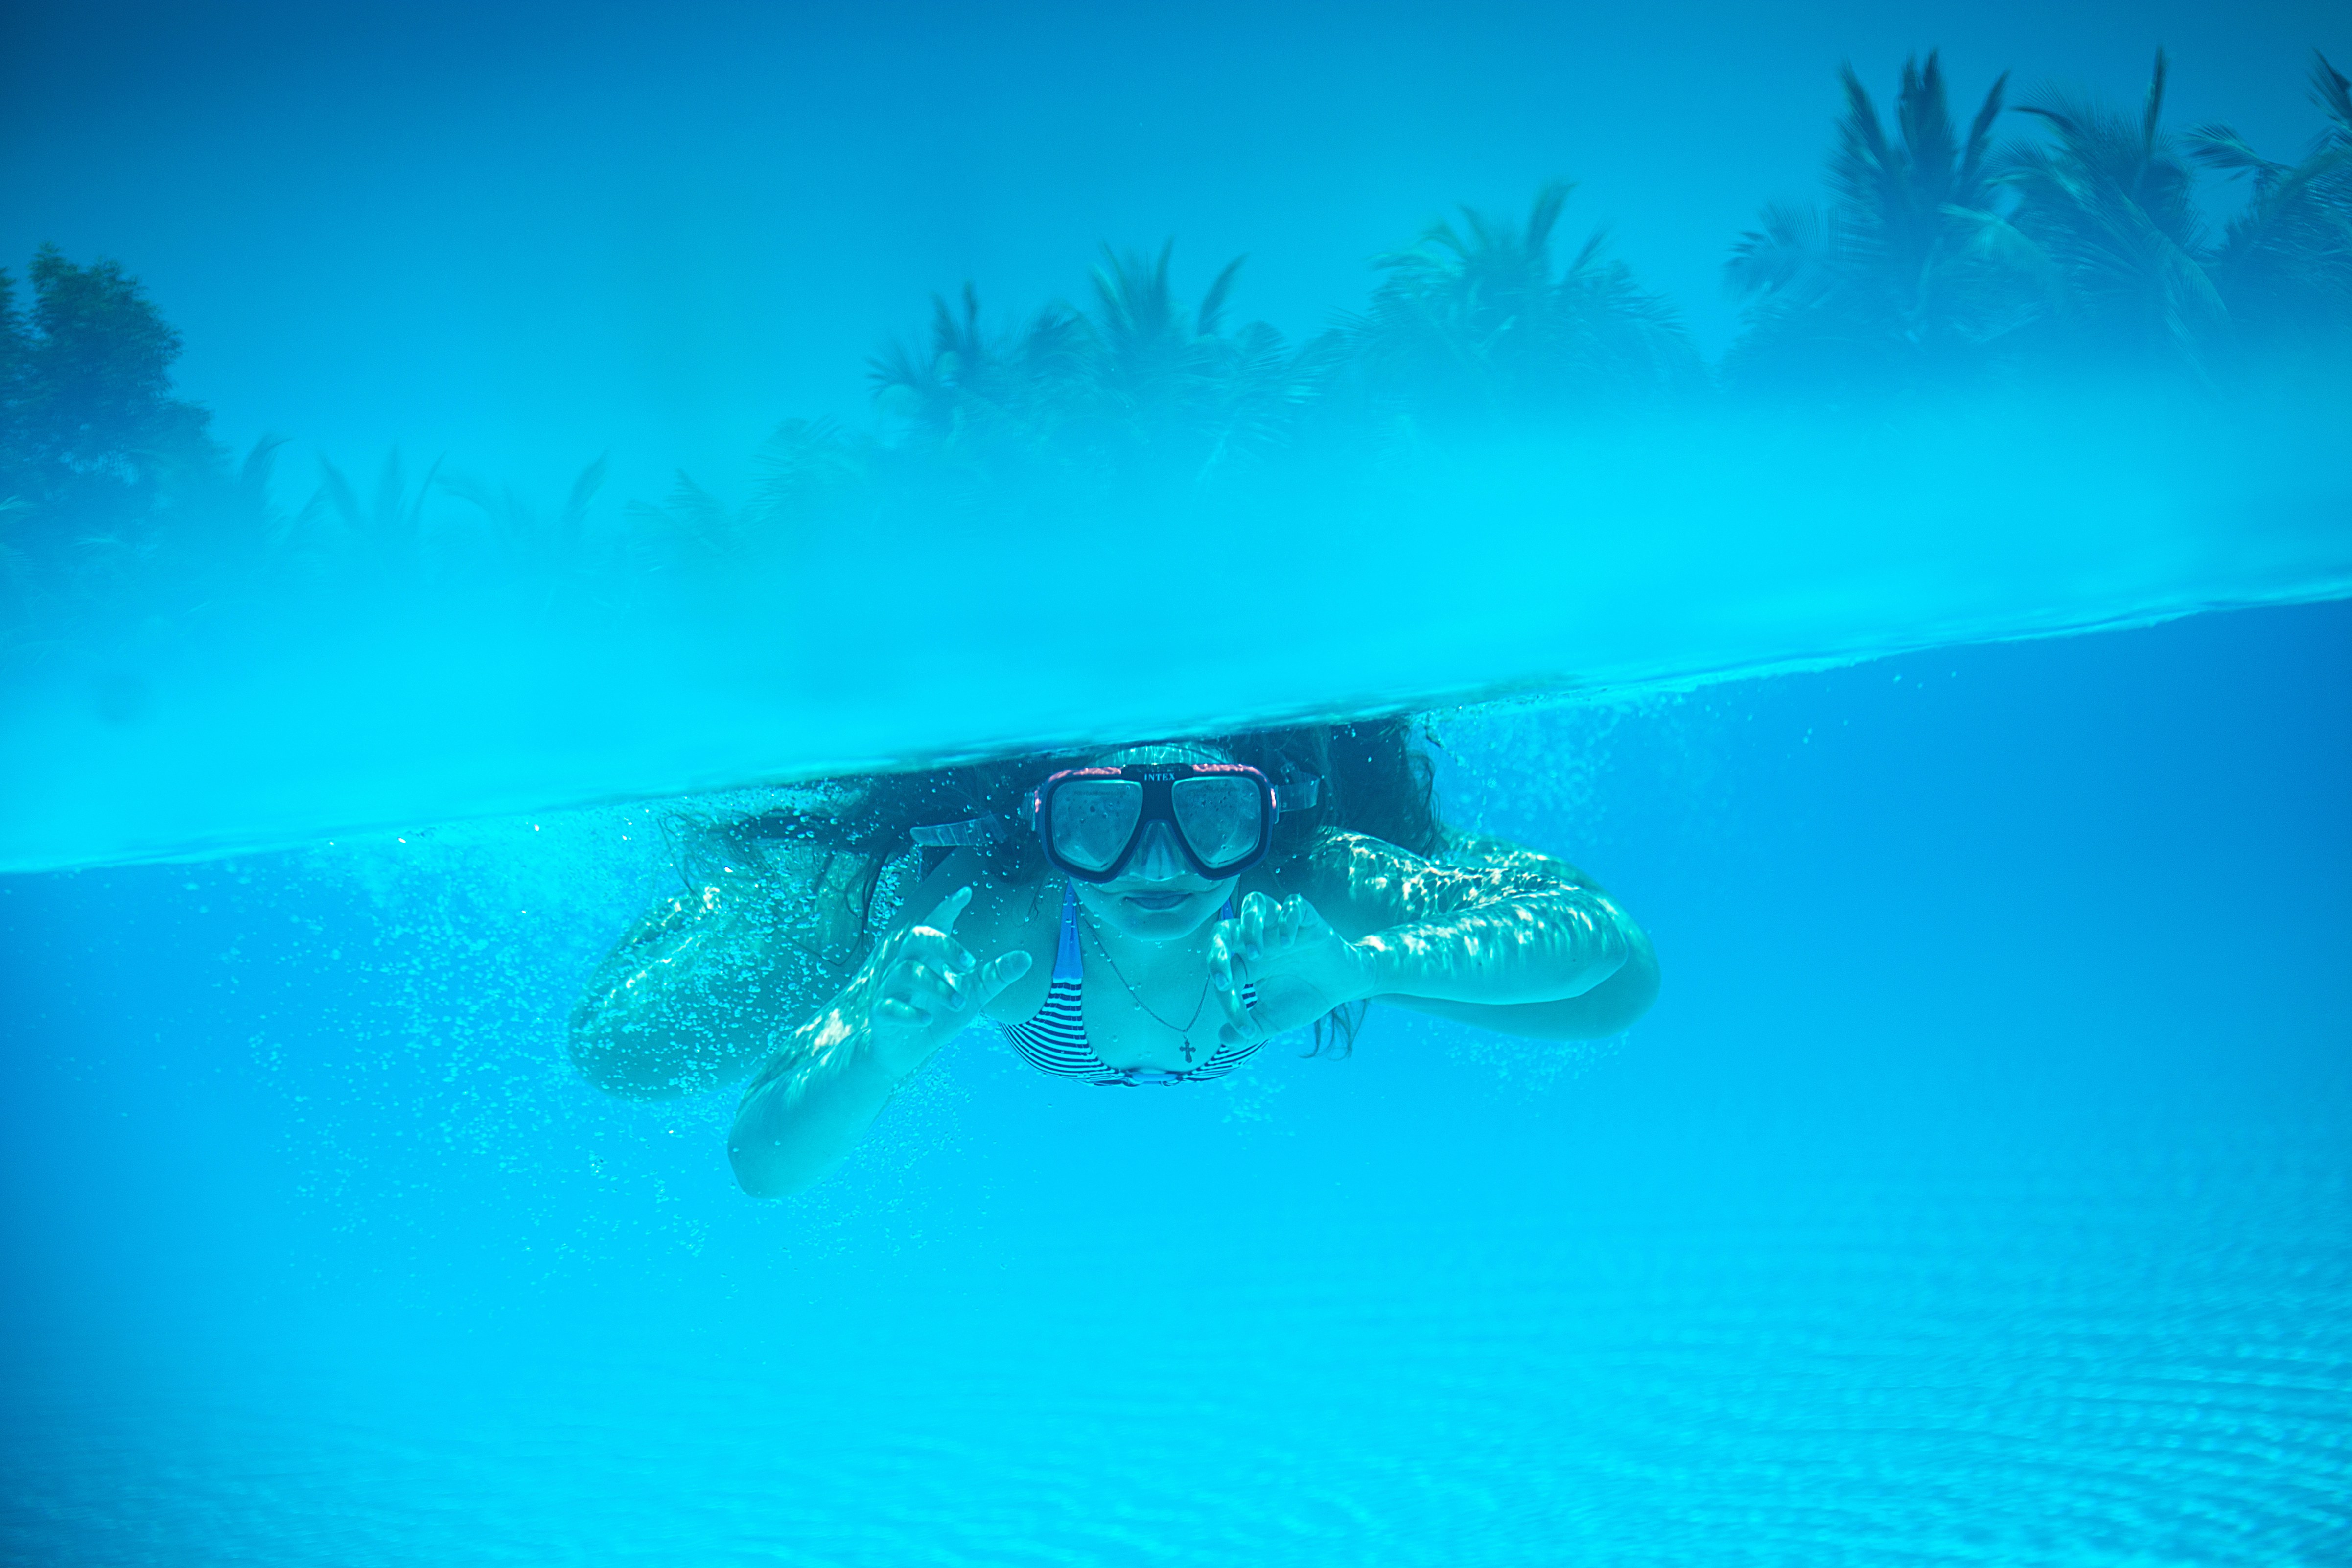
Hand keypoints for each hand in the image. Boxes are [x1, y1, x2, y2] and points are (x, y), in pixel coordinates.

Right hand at [868, 886, 1032, 1077]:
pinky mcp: (882, 1013)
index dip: (947, 907)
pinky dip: (909, 1012)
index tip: (966, 892)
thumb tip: (1028, 957)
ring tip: (960, 1004)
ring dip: (937, 987)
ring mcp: (891, 988)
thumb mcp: (974, 992)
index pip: (935, 923)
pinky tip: (927, 1020)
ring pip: (908, 972)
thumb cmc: (940, 1013)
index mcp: (930, 955)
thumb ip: (996, 974)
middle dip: (944, 945)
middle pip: (917, 937)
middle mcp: (908, 964)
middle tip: (970, 963)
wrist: (907, 1049)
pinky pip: (889, 1006)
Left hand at [1207, 891, 1373, 1046]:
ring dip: (1248, 926)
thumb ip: (1249, 1029)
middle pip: (1224, 929)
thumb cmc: (1304, 998)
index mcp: (1245, 962)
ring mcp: (1281, 926)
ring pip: (1254, 902)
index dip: (1226, 999)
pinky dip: (1287, 920)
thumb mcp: (1275, 1020)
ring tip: (1257, 954)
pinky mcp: (1308, 919)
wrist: (1344, 986)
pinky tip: (1289, 943)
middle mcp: (1259, 940)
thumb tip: (1223, 1038)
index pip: (1222, 971)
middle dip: (1216, 950)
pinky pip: (1293, 904)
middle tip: (1224, 978)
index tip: (1244, 1026)